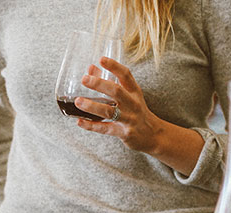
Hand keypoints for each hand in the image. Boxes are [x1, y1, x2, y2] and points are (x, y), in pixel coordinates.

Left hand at [75, 57, 203, 175]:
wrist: (152, 135)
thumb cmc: (136, 111)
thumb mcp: (128, 95)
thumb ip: (109, 81)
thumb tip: (91, 68)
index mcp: (134, 91)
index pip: (126, 75)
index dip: (114, 66)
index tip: (101, 59)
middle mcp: (133, 103)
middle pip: (116, 91)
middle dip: (99, 84)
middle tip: (84, 79)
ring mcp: (129, 119)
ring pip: (109, 111)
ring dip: (92, 106)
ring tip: (78, 101)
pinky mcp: (123, 133)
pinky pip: (105, 128)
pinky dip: (91, 125)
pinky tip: (80, 121)